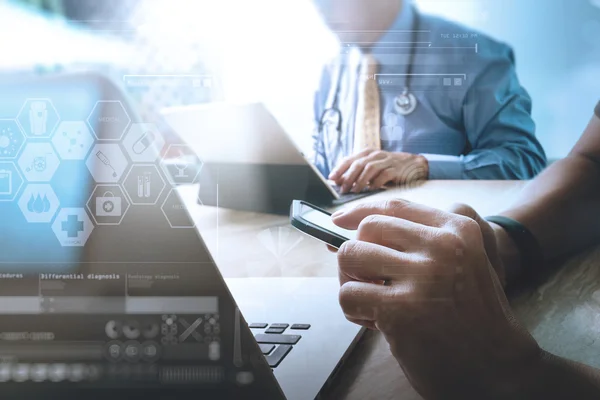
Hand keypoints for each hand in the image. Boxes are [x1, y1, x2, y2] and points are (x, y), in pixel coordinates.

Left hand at [328, 149, 428, 193]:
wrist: (413, 164)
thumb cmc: (388, 168)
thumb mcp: (371, 167)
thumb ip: (356, 173)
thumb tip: (338, 182)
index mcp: (367, 153)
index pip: (349, 159)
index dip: (339, 169)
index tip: (331, 179)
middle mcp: (376, 155)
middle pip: (358, 164)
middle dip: (349, 177)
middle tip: (343, 189)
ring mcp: (387, 161)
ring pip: (370, 168)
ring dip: (360, 181)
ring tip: (355, 191)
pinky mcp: (396, 169)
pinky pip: (385, 174)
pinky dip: (377, 182)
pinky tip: (372, 189)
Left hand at [332, 200, 539, 398]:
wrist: (498, 367)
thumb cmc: (472, 314)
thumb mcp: (464, 260)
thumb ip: (419, 239)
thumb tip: (350, 224)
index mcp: (458, 230)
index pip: (394, 206)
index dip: (359, 210)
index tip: (339, 220)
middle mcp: (443, 246)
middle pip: (367, 228)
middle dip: (358, 253)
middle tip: (368, 279)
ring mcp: (422, 277)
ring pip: (350, 256)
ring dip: (351, 280)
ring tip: (372, 299)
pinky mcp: (401, 309)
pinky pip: (348, 295)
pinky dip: (354, 311)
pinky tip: (377, 323)